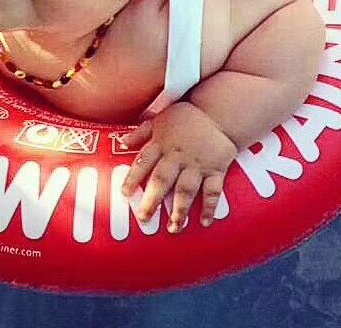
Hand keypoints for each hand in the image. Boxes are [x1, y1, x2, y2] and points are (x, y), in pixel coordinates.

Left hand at [120, 102, 237, 232]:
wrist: (218, 112)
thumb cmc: (185, 116)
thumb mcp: (160, 119)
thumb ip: (141, 132)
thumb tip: (122, 142)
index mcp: (162, 144)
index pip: (143, 162)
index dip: (133, 178)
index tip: (124, 194)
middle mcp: (178, 156)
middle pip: (162, 180)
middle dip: (152, 200)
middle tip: (144, 218)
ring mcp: (197, 164)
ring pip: (186, 189)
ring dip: (180, 209)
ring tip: (174, 228)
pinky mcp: (216, 169)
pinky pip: (213, 190)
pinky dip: (210, 207)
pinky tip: (205, 222)